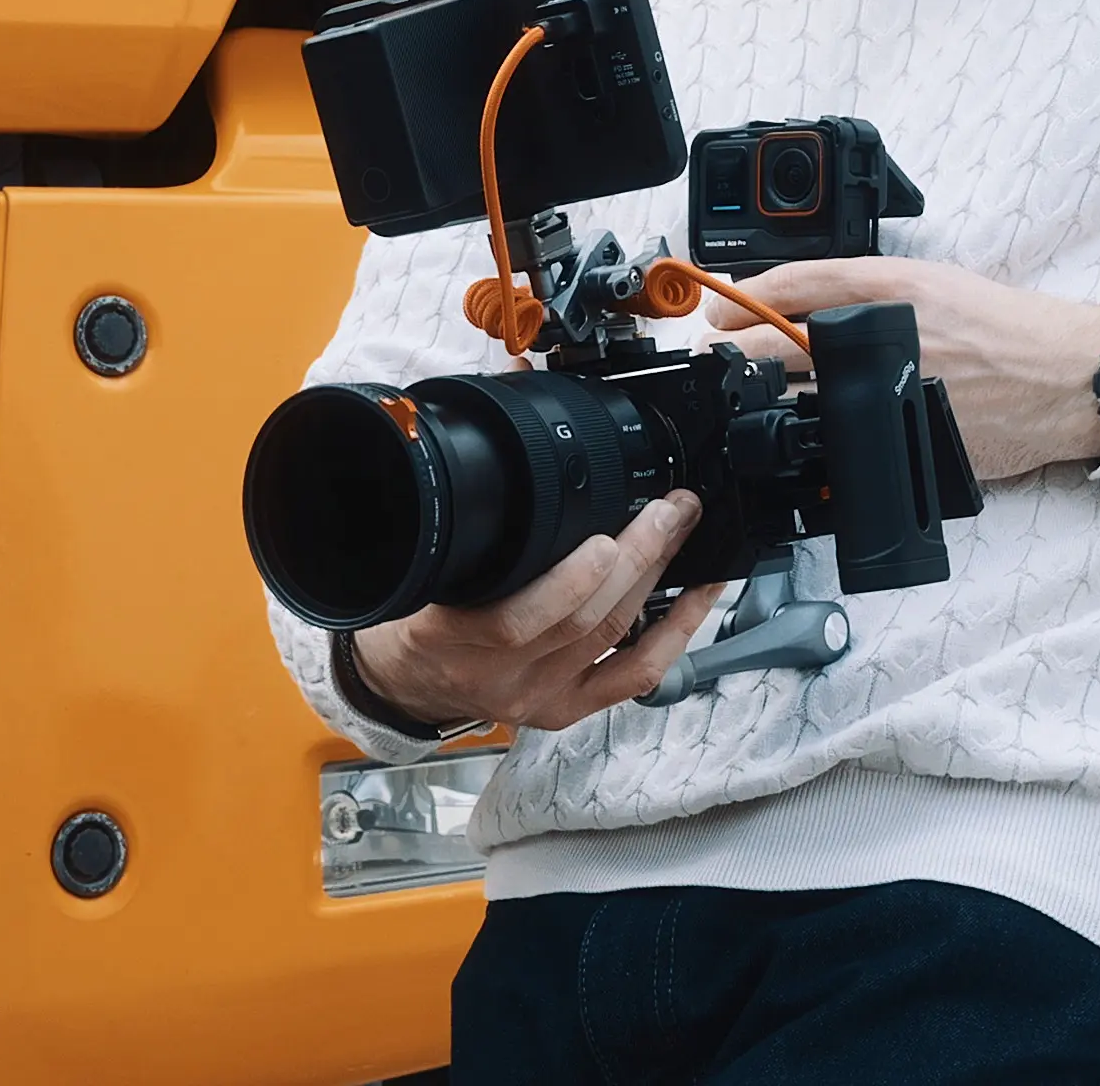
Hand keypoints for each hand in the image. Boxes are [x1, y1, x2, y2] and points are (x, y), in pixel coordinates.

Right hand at [347, 493, 728, 731]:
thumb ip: (463, 507)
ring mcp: (539, 695)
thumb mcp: (415, 567)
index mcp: (449, 638)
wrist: (400, 683)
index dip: (567, 583)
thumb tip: (511, 391)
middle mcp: (499, 674)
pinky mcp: (567, 708)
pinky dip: (676, 631)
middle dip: (636, 556)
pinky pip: (635, 674)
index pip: (515, 620)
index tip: (600, 536)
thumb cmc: (408, 616)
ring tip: (681, 529)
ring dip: (657, 578)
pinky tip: (698, 594)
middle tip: (670, 508)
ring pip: (612, 636)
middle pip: (582, 620)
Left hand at [707, 260, 1099, 480]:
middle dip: (731, 355)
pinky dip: (808, 443)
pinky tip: (798, 439)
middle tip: (720, 361)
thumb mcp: (932, 283)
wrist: (1062, 374)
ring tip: (753, 400)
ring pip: (794, 397)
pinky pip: (833, 444)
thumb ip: (867, 291)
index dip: (738, 301)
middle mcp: (879, 336)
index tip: (716, 315)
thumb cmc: (1004, 326)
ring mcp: (885, 390)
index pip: (788, 286)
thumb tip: (797, 303)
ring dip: (762, 400)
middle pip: (772, 344)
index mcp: (887, 288)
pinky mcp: (898, 435)